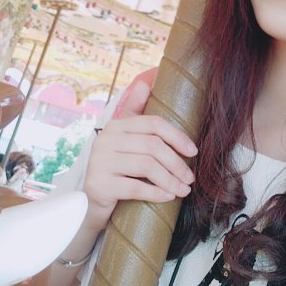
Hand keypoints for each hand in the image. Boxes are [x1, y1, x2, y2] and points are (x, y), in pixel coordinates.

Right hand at [82, 79, 197, 233]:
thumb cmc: (117, 170)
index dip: (177, 137)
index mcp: (115, 126)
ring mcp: (99, 162)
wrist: (92, 202)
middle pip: (152, 146)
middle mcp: (104, 140)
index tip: (193, 152)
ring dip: (170, 180)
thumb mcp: (127, 141)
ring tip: (183, 190)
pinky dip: (157, 193)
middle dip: (176, 164)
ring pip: (147, 166)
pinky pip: (135, 188)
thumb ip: (135, 113)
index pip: (153, 124)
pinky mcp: (99, 185)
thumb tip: (144, 83)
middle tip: (190, 178)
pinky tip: (168, 197)